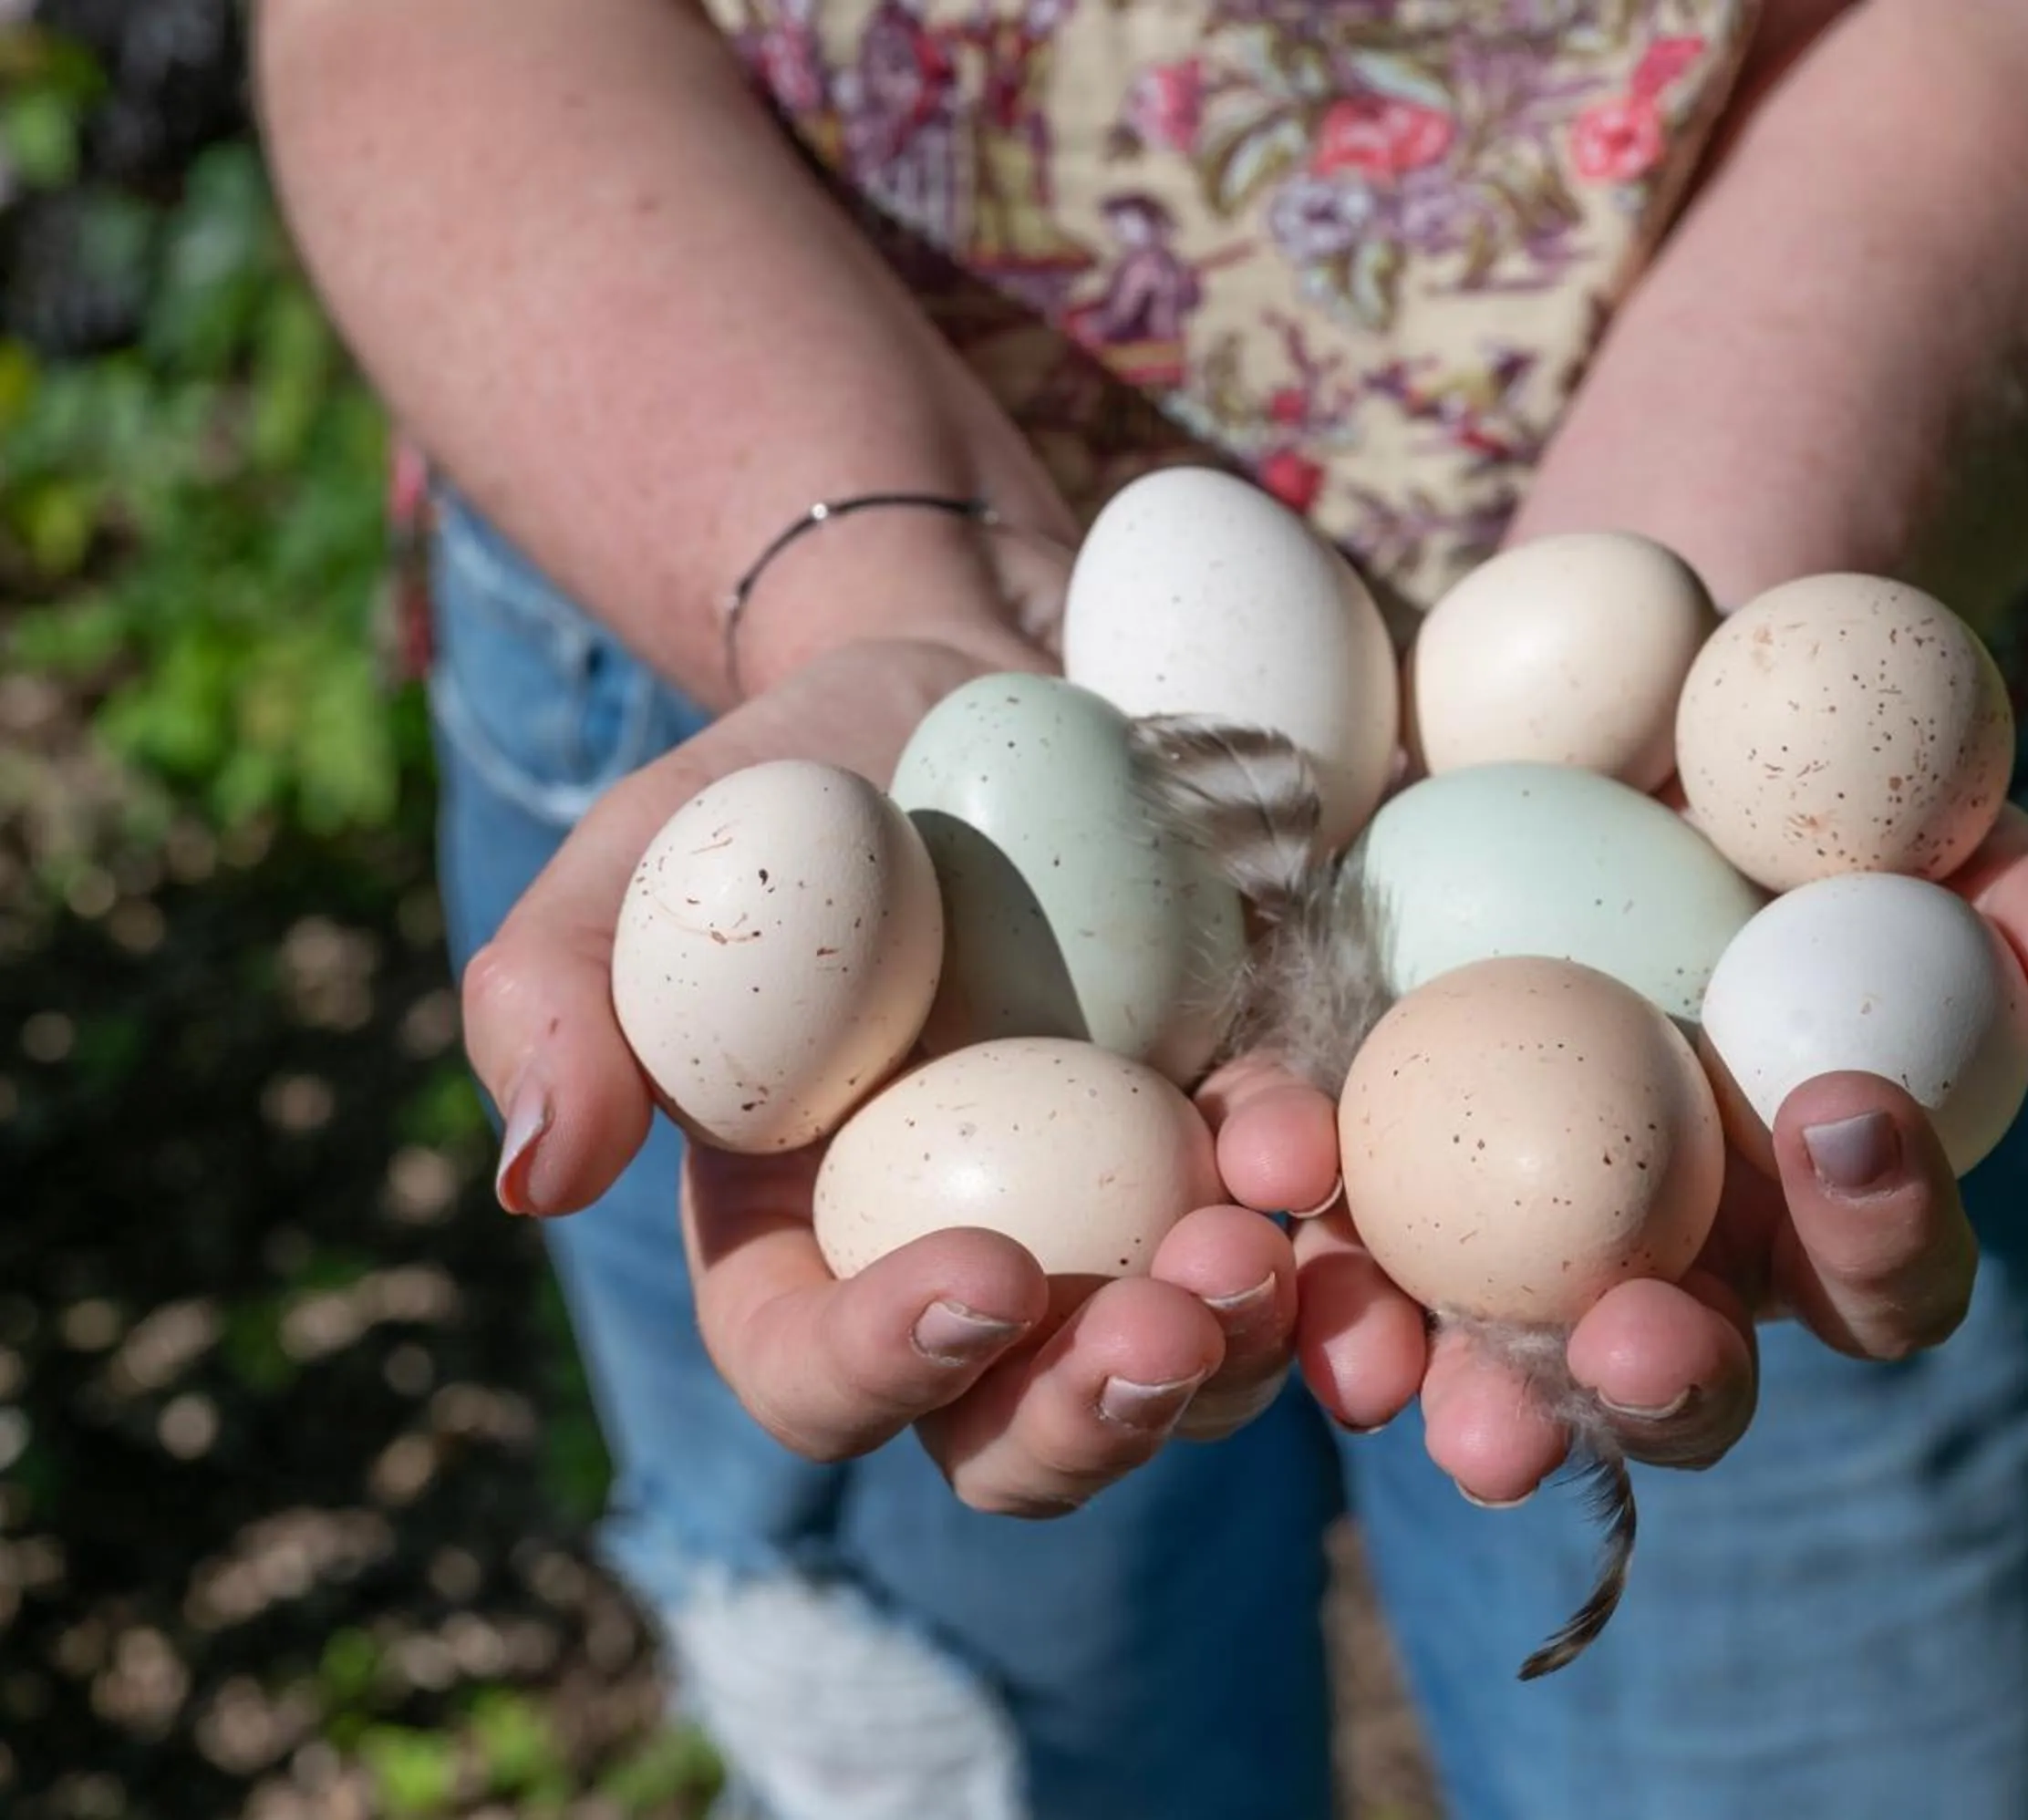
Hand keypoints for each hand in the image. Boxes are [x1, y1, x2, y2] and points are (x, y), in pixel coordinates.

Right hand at [460, 580, 1305, 1514]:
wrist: (986, 694)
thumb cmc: (788, 787)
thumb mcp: (646, 858)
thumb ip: (559, 1000)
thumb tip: (534, 1177)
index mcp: (800, 1253)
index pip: (819, 1379)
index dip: (892, 1365)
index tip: (985, 1274)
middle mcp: (974, 1277)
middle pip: (1021, 1436)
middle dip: (1095, 1413)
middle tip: (1165, 1326)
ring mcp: (1125, 1229)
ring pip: (1189, 1375)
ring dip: (1241, 1350)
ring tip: (1277, 1253)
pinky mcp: (1251, 1154)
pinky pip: (1311, 1243)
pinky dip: (1339, 1233)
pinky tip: (1326, 1150)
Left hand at [1257, 805, 2027, 1502]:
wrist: (1583, 685)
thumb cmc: (1786, 760)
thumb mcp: (1913, 788)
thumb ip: (2019, 888)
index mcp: (1818, 1206)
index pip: (1886, 1276)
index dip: (1885, 1234)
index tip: (1845, 1114)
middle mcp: (1668, 1258)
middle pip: (1678, 1385)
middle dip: (1656, 1389)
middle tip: (1633, 1337)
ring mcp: (1497, 1238)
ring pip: (1474, 1359)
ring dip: (1439, 1376)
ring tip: (1393, 1355)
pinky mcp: (1345, 1171)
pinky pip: (1311, 1232)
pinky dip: (1283, 1223)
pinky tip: (1260, 1177)